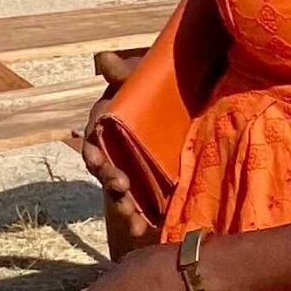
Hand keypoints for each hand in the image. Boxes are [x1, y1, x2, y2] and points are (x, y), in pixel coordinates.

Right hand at [71, 48, 158, 255]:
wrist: (197, 91)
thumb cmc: (162, 81)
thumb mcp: (146, 74)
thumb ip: (127, 72)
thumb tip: (105, 60)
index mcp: (109, 122)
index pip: (94, 139)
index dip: (93, 152)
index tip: (97, 161)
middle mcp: (117, 147)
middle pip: (104, 168)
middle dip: (109, 180)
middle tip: (121, 186)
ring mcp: (134, 166)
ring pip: (120, 190)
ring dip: (122, 205)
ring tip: (131, 218)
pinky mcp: (153, 181)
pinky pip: (141, 202)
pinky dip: (138, 217)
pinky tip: (143, 230)